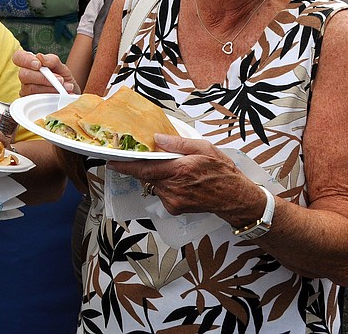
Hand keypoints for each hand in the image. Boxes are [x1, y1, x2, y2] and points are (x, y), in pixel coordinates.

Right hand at [12, 50, 77, 95]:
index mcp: (30, 63)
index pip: (18, 57)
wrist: (71, 93)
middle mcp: (25, 75)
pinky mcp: (29, 102)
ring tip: (64, 88)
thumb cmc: (62, 78)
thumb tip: (40, 57)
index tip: (38, 65)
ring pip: (31, 88)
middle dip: (43, 77)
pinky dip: (51, 97)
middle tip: (59, 79)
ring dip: (50, 88)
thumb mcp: (61, 67)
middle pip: (24, 74)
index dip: (26, 60)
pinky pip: (36, 100)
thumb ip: (52, 60)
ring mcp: (26, 89)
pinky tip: (60, 96)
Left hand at [108, 134, 261, 226]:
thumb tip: (158, 139)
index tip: (112, 161)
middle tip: (143, 157)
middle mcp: (173, 188)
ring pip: (154, 184)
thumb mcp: (205, 148)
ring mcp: (173, 201)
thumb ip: (179, 144)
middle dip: (144, 166)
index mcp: (179, 171)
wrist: (235, 198)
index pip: (145, 168)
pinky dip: (165, 185)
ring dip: (158, 175)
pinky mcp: (174, 209)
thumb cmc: (222, 172)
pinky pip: (162, 193)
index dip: (126, 165)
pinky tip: (181, 182)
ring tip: (177, 170)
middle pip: (147, 175)